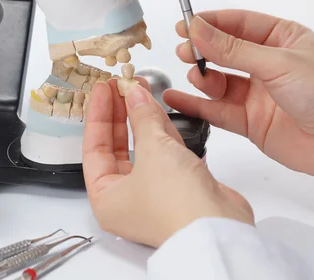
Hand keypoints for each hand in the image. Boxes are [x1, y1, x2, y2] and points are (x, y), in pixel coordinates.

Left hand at [82, 78, 253, 247]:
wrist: (219, 227)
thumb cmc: (177, 205)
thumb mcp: (152, 150)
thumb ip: (142, 117)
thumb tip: (134, 94)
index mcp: (106, 199)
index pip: (94, 148)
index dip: (98, 115)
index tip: (102, 90)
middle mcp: (127, 198)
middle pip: (117, 147)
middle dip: (120, 113)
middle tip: (120, 86)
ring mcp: (154, 192)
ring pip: (142, 148)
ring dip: (141, 118)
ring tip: (138, 89)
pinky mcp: (179, 186)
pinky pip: (164, 152)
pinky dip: (161, 131)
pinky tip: (157, 108)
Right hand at [165, 10, 313, 196]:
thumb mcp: (278, 62)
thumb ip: (234, 50)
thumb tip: (198, 30)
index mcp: (280, 38)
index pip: (237, 23)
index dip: (209, 23)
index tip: (184, 26)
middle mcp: (266, 64)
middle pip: (224, 52)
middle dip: (202, 50)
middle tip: (185, 52)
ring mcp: (257, 94)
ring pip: (218, 82)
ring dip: (202, 77)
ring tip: (196, 77)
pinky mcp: (250, 122)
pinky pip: (217, 110)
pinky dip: (196, 105)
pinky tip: (177, 99)